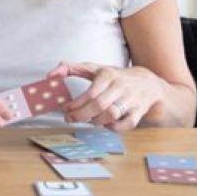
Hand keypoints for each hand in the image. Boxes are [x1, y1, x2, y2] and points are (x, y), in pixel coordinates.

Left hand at [47, 61, 162, 129]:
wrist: (147, 83)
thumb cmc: (113, 76)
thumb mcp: (93, 69)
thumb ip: (70, 68)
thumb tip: (49, 75)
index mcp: (107, 75)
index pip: (90, 93)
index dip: (76, 104)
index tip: (65, 109)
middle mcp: (120, 86)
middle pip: (99, 105)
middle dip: (81, 115)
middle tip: (69, 119)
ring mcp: (131, 99)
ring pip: (112, 115)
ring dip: (96, 121)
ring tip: (87, 120)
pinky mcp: (140, 111)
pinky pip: (127, 124)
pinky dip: (114, 127)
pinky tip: (104, 124)